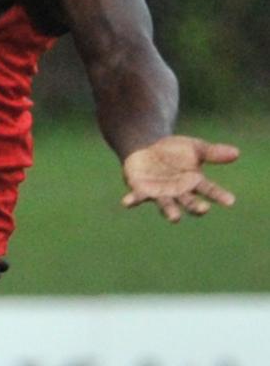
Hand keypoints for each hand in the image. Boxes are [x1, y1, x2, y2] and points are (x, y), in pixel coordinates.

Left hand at [122, 135, 239, 221]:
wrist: (146, 148)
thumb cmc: (173, 151)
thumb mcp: (195, 147)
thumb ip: (214, 152)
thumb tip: (237, 152)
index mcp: (193, 183)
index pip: (210, 190)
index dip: (220, 196)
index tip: (231, 200)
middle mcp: (178, 192)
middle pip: (189, 202)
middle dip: (195, 206)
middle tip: (203, 209)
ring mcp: (160, 193)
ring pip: (166, 205)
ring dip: (170, 211)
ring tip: (175, 218)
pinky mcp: (141, 189)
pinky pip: (137, 197)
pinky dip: (132, 200)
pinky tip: (126, 202)